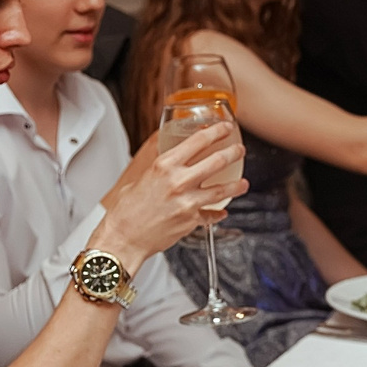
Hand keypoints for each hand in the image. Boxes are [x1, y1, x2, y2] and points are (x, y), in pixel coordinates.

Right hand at [98, 120, 244, 266]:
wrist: (122, 238)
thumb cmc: (125, 211)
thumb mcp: (140, 178)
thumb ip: (159, 169)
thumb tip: (171, 161)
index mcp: (164, 165)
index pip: (198, 141)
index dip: (216, 131)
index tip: (225, 128)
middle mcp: (179, 181)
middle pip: (217, 161)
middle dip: (233, 153)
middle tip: (239, 150)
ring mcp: (188, 202)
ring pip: (222, 190)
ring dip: (237, 185)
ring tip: (243, 183)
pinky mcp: (191, 221)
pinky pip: (211, 215)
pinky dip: (218, 214)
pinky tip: (221, 212)